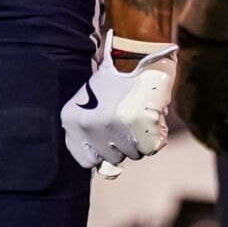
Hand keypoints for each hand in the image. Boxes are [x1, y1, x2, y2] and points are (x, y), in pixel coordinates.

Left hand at [61, 36, 178, 172]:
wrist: (136, 54)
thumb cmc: (114, 83)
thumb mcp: (91, 105)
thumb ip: (93, 139)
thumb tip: (108, 172)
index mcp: (71, 118)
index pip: (86, 161)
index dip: (101, 151)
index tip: (108, 134)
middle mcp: (89, 124)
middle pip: (113, 158)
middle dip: (122, 143)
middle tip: (125, 117)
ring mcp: (114, 125)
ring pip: (133, 154)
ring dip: (139, 139)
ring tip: (136, 112)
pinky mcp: (139, 123)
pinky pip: (152, 147)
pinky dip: (155, 134)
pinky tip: (149, 113)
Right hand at [172, 34, 227, 159]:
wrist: (204, 41)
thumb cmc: (221, 77)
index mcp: (194, 121)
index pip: (213, 144)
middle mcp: (185, 111)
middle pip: (211, 130)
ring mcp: (186, 96)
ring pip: (211, 114)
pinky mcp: (190, 82)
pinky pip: (208, 101)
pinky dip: (224, 104)